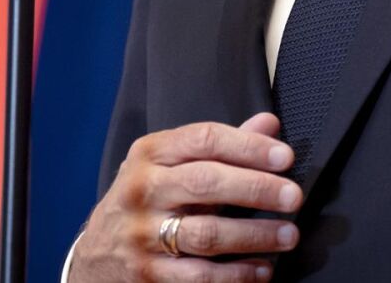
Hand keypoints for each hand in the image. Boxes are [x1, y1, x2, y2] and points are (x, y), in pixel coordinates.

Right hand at [70, 113, 302, 281]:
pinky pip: (200, 276)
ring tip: (288, 234)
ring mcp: (142, 234)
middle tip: (293, 197)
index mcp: (151, 153)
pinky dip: (237, 274)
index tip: (285, 157)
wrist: (97, 253)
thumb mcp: (171, 164)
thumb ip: (221, 147)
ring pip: (207, 233)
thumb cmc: (147, 199)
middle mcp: (143, 189)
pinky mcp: (148, 275)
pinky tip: (262, 269)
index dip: (248, 147)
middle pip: (206, 183)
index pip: (204, 140)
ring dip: (254, 235)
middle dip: (256, 189)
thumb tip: (269, 124)